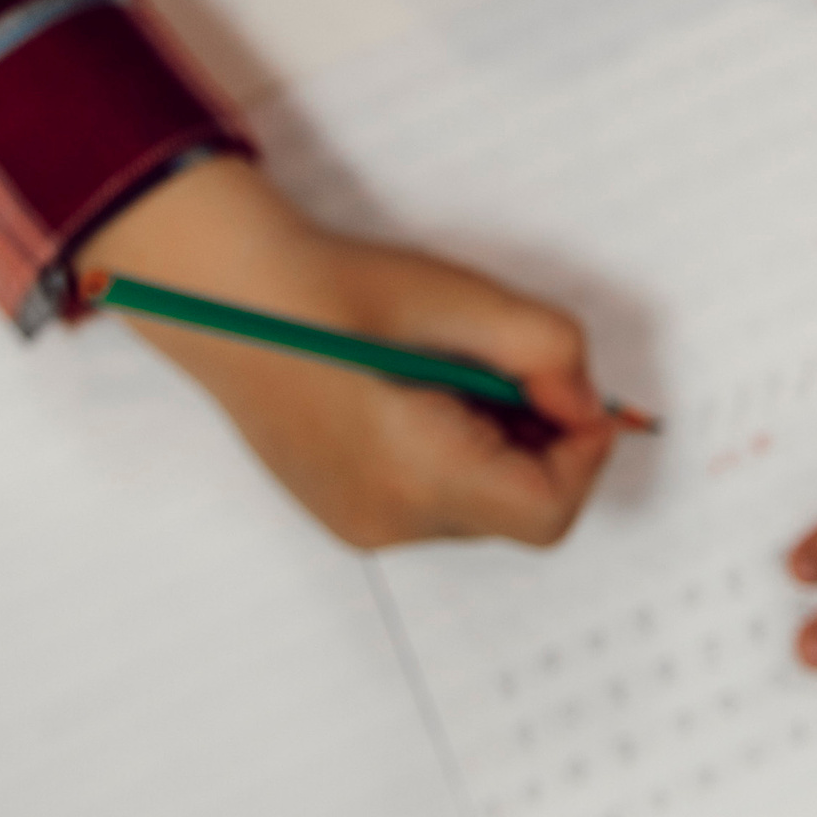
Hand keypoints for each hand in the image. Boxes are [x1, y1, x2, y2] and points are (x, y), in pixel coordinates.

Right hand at [81, 155, 616, 550]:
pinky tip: (424, 391)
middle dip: (541, 439)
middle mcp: (389, 521)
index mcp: (416, 475)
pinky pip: (438, 501)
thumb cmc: (333, 292)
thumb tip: (587, 405)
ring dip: (501, 444)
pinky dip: (460, 453)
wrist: (229, 299)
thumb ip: (549, 351)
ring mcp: (363, 524)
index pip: (547, 512)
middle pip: (518, 510)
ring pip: (482, 506)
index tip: (576, 392)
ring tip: (456, 370)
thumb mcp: (462, 300)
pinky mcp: (349, 512)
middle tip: (512, 364)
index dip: (584, 453)